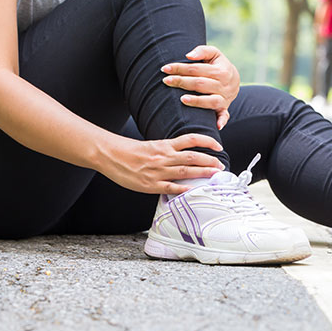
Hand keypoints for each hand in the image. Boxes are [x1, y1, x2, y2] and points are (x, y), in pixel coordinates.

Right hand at [98, 133, 224, 194]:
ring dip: (203, 174)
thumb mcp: (152, 146)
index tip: (218, 145)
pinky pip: (172, 188)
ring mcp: (159, 171)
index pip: (191, 140)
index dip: (207, 141)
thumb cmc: (129, 151)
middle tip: (221, 166)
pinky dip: (185, 190)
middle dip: (210, 161)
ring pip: (186, 172)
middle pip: (193, 157)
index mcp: (164, 145)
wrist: (110, 155)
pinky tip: (196, 191)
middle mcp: (164, 157)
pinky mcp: (152, 184)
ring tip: (215, 175)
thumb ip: (168, 151)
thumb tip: (184, 158)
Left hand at [161, 45, 240, 129]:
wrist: (235, 80)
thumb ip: (202, 51)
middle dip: (182, 82)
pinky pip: (225, 116)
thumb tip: (188, 56)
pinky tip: (216, 126)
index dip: (180, 68)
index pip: (196, 69)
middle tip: (166, 81)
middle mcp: (223, 85)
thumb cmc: (219, 65)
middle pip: (200, 84)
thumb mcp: (214, 54)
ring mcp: (224, 98)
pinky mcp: (224, 108)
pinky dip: (222, 121)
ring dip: (197, 101)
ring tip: (182, 100)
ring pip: (210, 101)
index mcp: (220, 71)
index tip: (165, 69)